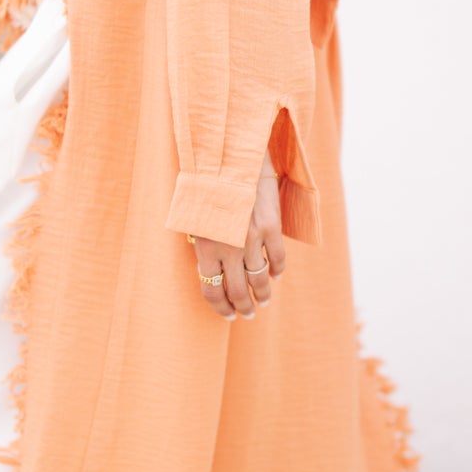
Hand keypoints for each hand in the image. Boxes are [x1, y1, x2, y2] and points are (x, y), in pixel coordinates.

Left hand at [190, 155, 285, 320]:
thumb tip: (209, 269)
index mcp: (204, 248)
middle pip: (237, 292)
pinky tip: (275, 276)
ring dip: (262, 295)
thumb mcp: (194, 218)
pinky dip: (277, 271)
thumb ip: (202, 244)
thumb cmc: (204, 187)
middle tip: (246, 314)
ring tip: (263, 301)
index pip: (211, 291)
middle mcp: (228, 248)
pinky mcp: (270, 226)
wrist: (228, 157)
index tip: (227, 314)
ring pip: (260, 279)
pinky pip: (277, 259)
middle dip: (243, 308)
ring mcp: (251, 239)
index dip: (220, 307)